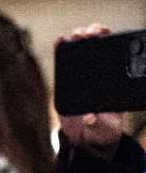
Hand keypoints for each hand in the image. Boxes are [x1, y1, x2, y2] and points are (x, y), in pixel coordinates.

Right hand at [56, 24, 124, 157]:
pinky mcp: (66, 82)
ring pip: (81, 51)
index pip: (113, 55)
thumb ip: (97, 124)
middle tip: (89, 33)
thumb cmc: (100, 132)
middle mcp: (98, 75)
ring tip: (75, 34)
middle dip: (94, 34)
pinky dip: (61, 50)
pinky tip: (60, 41)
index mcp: (113, 82)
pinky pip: (64, 63)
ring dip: (78, 38)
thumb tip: (90, 117)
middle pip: (97, 47)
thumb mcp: (103, 130)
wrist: (84, 139)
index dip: (109, 41)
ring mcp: (81, 77)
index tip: (104, 35)